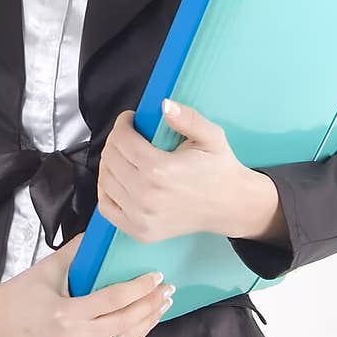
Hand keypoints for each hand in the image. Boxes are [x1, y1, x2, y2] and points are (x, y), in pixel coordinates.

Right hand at [0, 233, 174, 336]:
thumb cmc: (17, 295)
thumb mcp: (46, 269)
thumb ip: (77, 252)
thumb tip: (101, 235)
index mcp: (66, 314)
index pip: (114, 300)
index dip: (139, 288)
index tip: (157, 277)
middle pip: (125, 323)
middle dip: (151, 306)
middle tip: (168, 291)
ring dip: (145, 323)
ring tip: (161, 307)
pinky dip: (128, 336)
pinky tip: (140, 322)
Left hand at [96, 100, 255, 242]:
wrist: (230, 205)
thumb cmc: (219, 170)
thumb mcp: (211, 137)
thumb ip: (187, 118)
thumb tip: (164, 105)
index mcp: (161, 170)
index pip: (123, 140)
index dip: (122, 124)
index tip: (129, 119)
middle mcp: (147, 195)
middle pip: (111, 158)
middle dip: (115, 140)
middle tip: (127, 135)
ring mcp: (141, 216)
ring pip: (105, 181)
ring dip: (109, 163)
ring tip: (123, 155)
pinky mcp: (140, 231)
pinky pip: (106, 208)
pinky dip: (106, 191)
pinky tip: (118, 179)